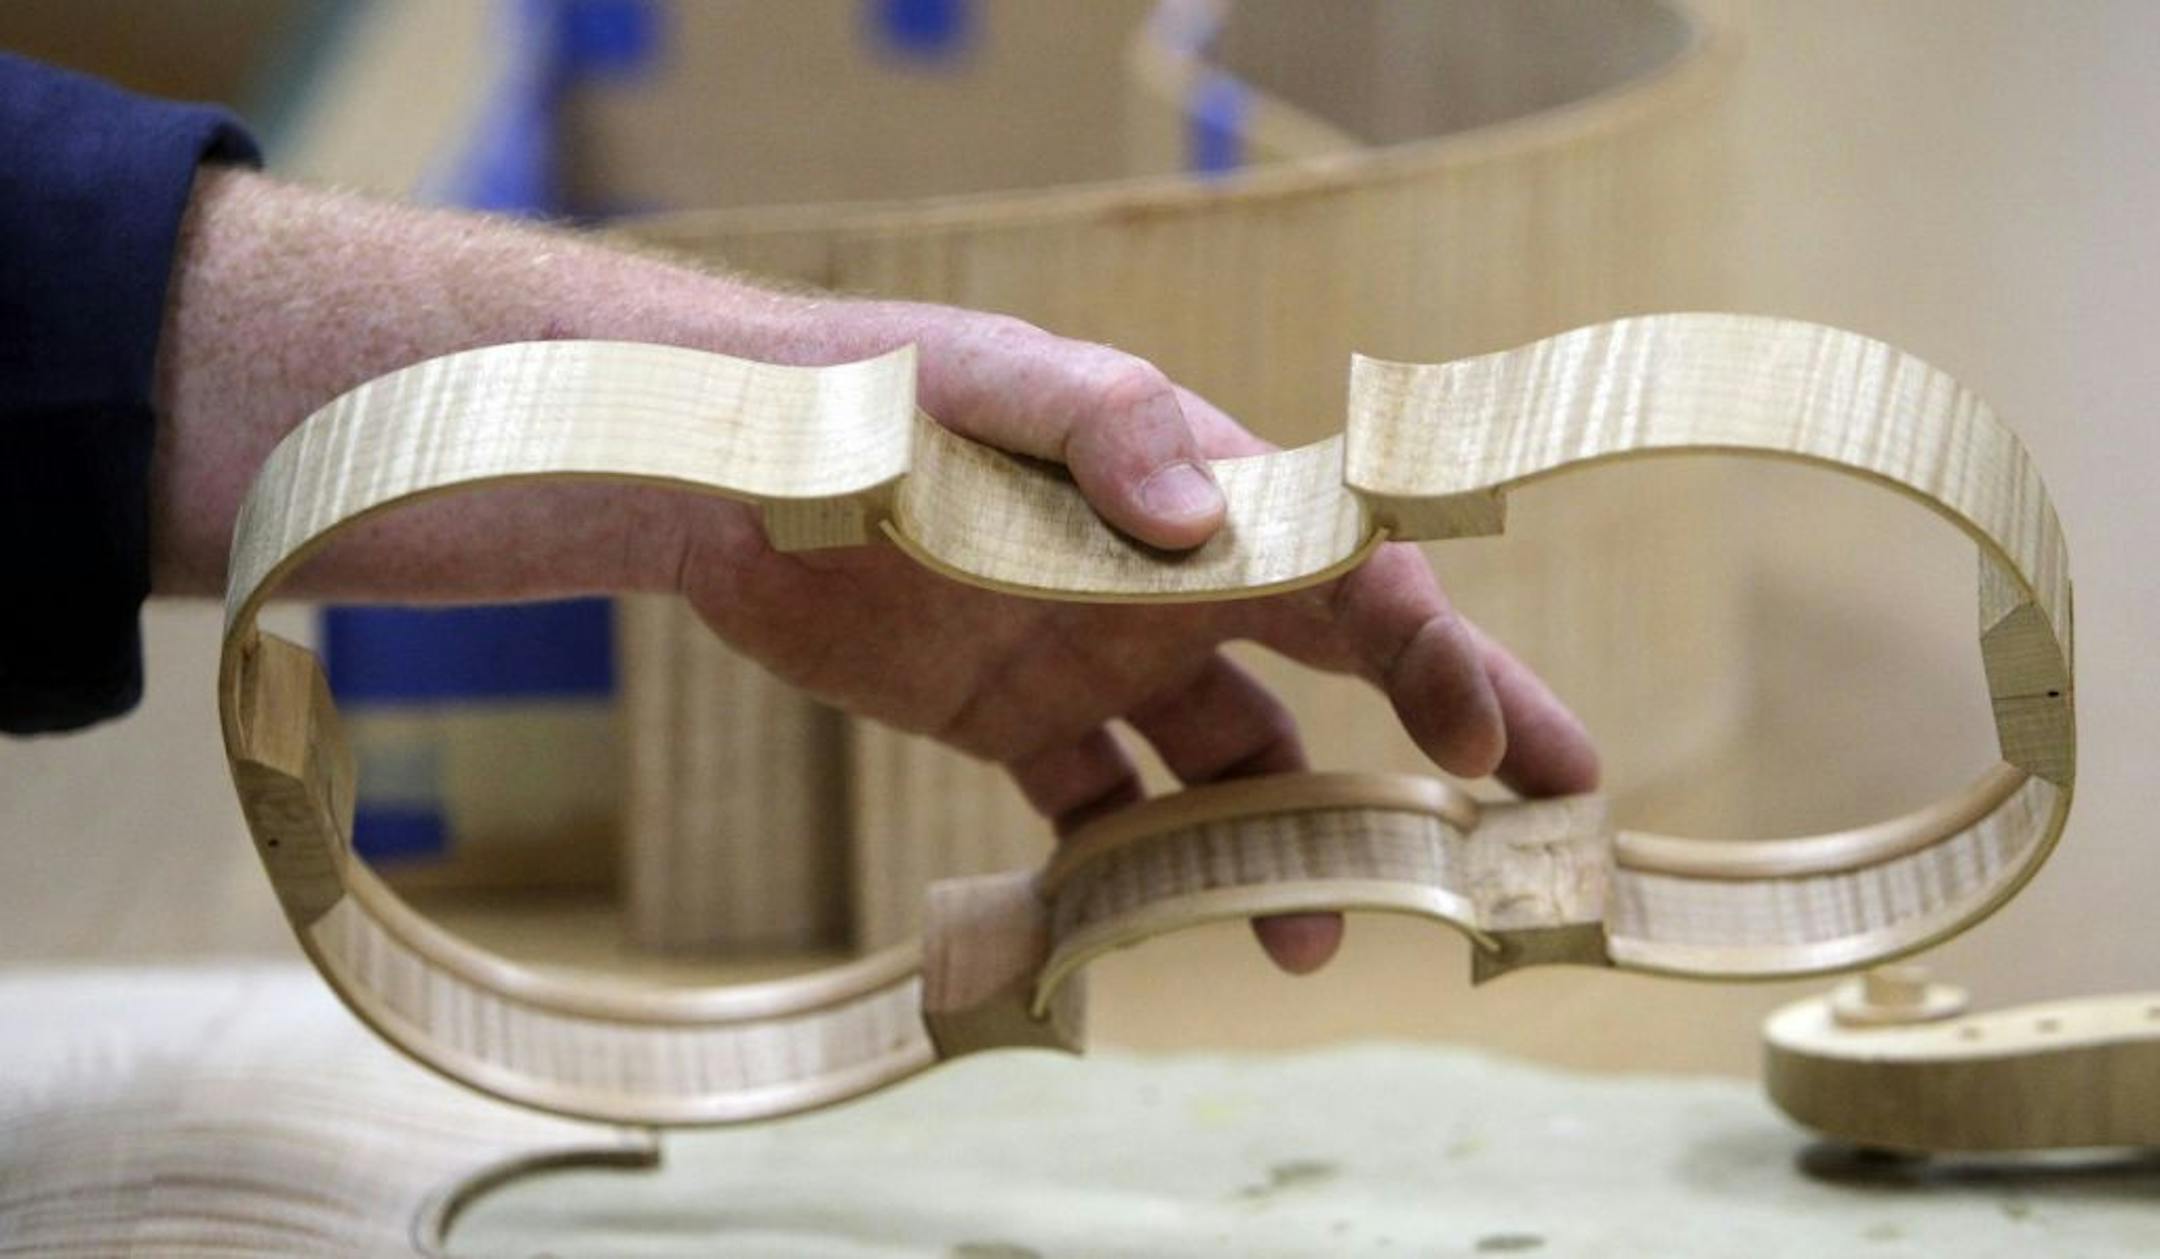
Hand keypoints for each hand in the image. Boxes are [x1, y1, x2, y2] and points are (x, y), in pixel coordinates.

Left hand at [674, 300, 1600, 974]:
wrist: (738, 470)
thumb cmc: (876, 395)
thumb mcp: (992, 385)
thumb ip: (1104, 432)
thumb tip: (1210, 521)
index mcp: (1200, 493)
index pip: (1354, 573)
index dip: (1436, 655)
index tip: (1485, 748)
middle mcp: (1174, 580)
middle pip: (1349, 662)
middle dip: (1454, 727)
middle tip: (1552, 806)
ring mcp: (1103, 654)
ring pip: (1231, 764)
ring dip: (1283, 843)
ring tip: (1312, 937)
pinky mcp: (1018, 718)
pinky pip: (1103, 808)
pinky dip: (1133, 870)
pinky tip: (1151, 929)